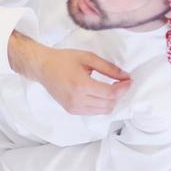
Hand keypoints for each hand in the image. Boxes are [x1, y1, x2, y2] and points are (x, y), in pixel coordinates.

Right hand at [7, 32, 130, 114]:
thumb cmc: (63, 60)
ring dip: (111, 101)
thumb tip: (125, 76)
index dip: (124, 88)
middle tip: (121, 83)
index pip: (110, 94)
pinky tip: (100, 93)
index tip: (128, 80)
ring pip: (103, 111)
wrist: (42, 68)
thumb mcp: (88, 58)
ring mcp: (73, 107)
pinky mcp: (71, 110)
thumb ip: (108, 68)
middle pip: (109, 104)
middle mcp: (77, 100)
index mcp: (81, 85)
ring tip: (111, 88)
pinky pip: (94, 112)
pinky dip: (101, 104)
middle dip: (119, 94)